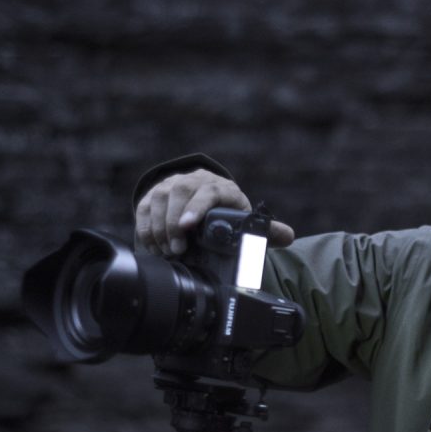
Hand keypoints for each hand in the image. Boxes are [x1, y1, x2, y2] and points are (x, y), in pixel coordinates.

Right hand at [135, 170, 294, 256]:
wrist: (200, 195)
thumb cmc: (226, 212)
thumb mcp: (244, 219)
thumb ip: (265, 230)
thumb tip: (287, 236)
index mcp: (221, 187)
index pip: (208, 191)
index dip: (197, 207)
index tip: (188, 226)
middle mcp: (194, 180)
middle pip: (179, 193)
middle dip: (174, 223)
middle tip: (178, 249)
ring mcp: (170, 185)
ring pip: (158, 200)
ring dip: (159, 228)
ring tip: (168, 251)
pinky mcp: (152, 195)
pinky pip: (143, 209)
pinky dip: (146, 229)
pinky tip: (153, 247)